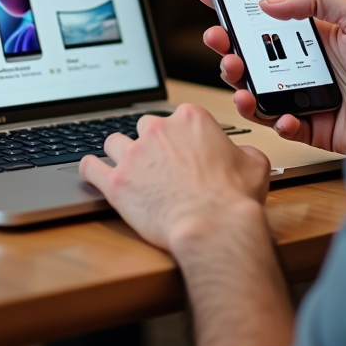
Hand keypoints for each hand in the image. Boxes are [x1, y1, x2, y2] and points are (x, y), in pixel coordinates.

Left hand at [78, 103, 270, 253]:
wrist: (215, 227)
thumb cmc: (235, 199)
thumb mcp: (255, 165)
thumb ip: (243, 152)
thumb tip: (241, 154)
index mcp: (190, 118)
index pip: (176, 118)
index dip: (179, 137)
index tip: (181, 153)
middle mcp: (158, 129)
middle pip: (144, 127)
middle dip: (150, 145)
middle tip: (158, 167)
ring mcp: (134, 154)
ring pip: (114, 142)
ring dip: (120, 154)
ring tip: (127, 170)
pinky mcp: (116, 181)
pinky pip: (90, 167)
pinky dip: (90, 169)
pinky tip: (92, 172)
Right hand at [200, 0, 345, 154]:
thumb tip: (270, 1)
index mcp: (314, 34)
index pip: (267, 16)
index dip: (237, 7)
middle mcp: (306, 64)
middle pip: (253, 55)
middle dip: (227, 46)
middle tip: (217, 39)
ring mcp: (307, 97)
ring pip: (258, 90)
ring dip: (238, 82)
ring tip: (236, 74)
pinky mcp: (314, 128)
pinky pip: (282, 126)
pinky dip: (274, 121)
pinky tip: (283, 114)